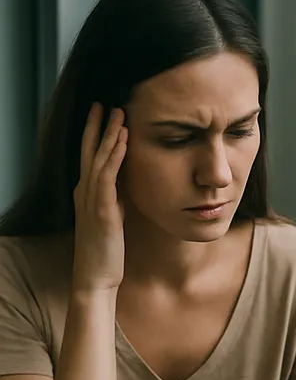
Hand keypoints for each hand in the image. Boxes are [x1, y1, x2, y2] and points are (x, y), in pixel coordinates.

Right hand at [72, 103, 126, 293]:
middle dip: (97, 126)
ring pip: (97, 159)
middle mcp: (85, 192)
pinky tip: (123, 141)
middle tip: (105, 103)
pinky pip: (107, 177)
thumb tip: (126, 185)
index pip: (89, 157)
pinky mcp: (101, 210)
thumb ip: (116, 199)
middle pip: (89, 151)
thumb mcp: (113, 218)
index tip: (104, 114)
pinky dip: (114, 157)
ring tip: (118, 113)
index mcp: (87, 193)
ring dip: (108, 135)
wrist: (96, 276)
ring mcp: (91, 200)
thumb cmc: (106, 250)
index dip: (95, 134)